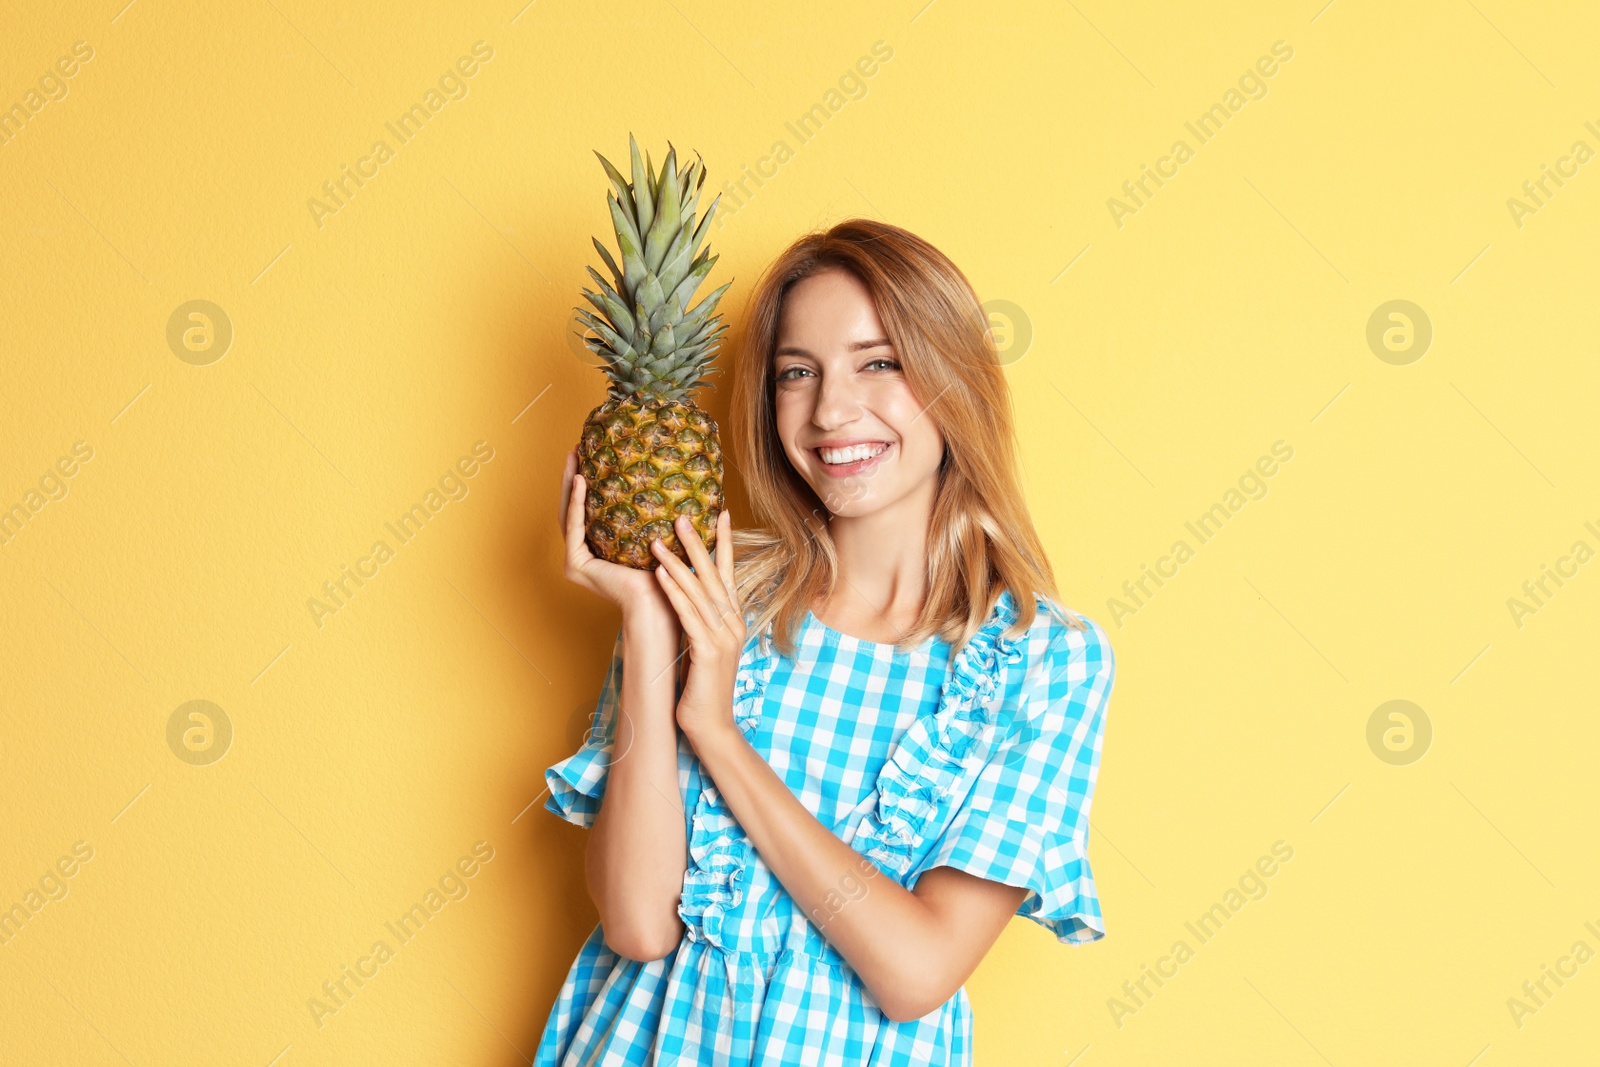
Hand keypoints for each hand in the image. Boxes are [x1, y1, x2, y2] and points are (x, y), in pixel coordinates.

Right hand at [559, 449, 677, 634]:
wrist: (665, 602)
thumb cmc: (669, 573)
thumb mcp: (659, 534)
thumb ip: (653, 511)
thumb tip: (672, 475)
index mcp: (600, 550)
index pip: (590, 510)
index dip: (588, 483)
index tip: (592, 454)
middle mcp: (584, 555)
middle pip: (575, 509)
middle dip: (573, 477)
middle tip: (576, 448)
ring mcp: (576, 561)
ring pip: (569, 514)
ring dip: (570, 484)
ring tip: (574, 455)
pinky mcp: (575, 565)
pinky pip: (575, 527)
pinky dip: (577, 503)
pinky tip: (581, 481)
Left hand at [649, 510, 745, 742]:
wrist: (711, 726)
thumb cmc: (702, 688)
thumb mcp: (704, 648)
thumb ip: (701, 622)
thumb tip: (685, 598)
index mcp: (733, 621)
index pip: (728, 573)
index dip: (724, 542)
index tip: (719, 514)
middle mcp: (733, 624)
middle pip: (714, 574)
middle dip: (698, 542)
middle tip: (682, 515)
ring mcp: (723, 637)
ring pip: (698, 591)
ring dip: (677, 561)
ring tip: (658, 537)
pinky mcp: (707, 651)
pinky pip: (688, 614)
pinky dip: (674, 591)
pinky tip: (659, 573)